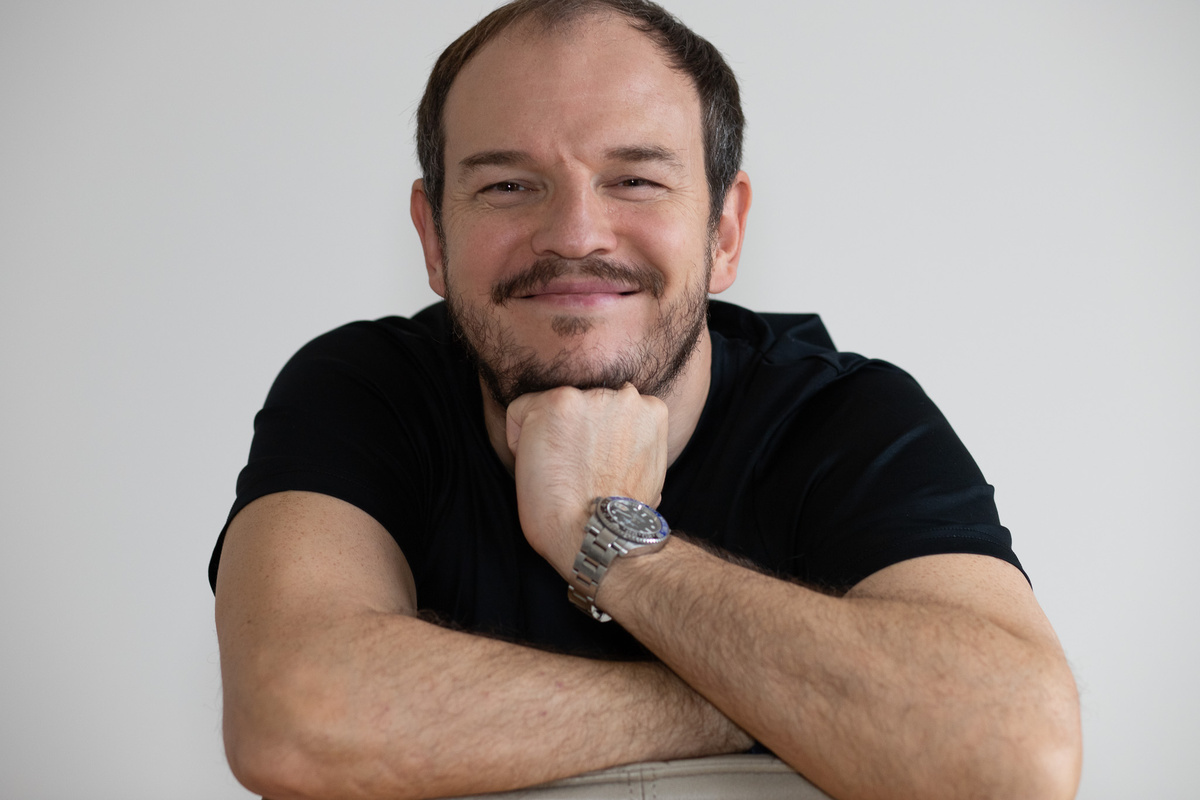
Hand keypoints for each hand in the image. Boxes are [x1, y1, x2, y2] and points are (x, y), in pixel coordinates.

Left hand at [506, 385, 667, 577]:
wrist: (597, 533)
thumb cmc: (622, 517)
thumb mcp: (649, 472)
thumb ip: (637, 444)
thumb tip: (626, 451)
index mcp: (651, 410)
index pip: (607, 409)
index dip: (592, 441)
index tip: (590, 468)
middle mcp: (626, 395)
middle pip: (581, 403)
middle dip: (573, 431)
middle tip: (574, 470)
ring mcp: (592, 397)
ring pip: (550, 406)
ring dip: (547, 433)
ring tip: (559, 470)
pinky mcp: (559, 402)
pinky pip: (520, 411)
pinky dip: (519, 438)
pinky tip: (540, 467)